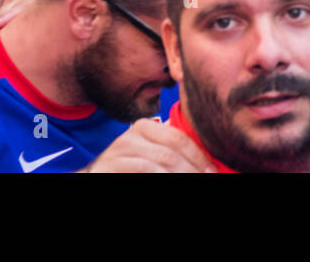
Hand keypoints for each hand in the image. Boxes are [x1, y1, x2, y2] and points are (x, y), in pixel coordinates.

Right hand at [85, 120, 215, 172]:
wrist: (96, 176)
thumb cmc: (130, 169)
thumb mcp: (152, 157)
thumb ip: (173, 154)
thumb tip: (208, 165)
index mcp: (145, 128)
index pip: (179, 138)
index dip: (199, 156)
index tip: (212, 171)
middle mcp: (131, 134)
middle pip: (171, 150)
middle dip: (192, 168)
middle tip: (206, 178)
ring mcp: (119, 150)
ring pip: (161, 162)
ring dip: (182, 174)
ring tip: (193, 182)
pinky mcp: (110, 166)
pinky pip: (145, 170)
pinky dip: (163, 177)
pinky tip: (170, 180)